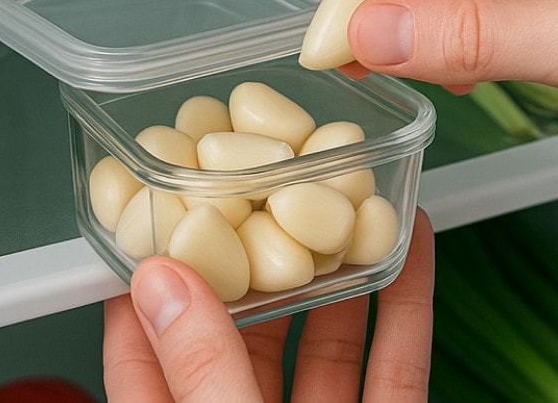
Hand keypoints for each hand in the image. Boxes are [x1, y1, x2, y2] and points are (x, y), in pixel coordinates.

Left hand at [103, 208, 433, 401]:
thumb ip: (201, 369)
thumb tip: (161, 282)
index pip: (143, 364)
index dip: (143, 292)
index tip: (153, 223)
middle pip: (239, 338)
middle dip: (252, 260)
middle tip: (257, 187)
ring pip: (324, 346)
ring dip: (333, 272)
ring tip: (339, 199)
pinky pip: (397, 367)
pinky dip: (407, 307)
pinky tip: (414, 250)